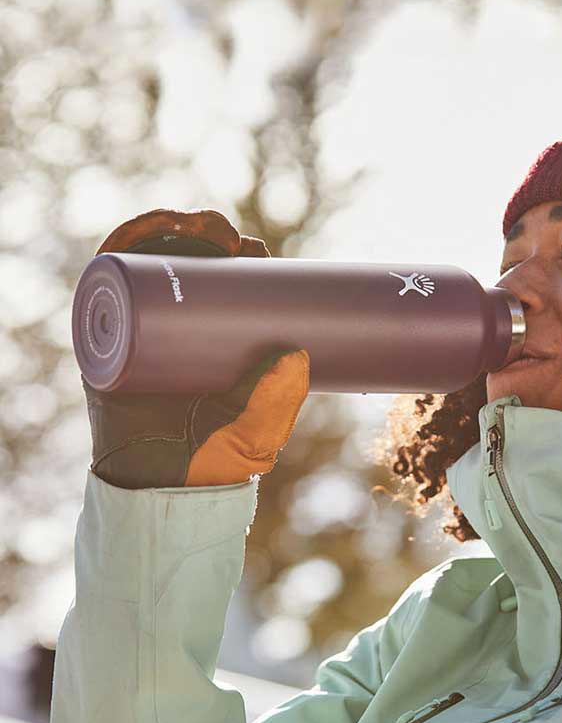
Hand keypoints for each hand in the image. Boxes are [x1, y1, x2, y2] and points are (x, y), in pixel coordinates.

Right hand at [83, 208, 309, 488]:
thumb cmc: (219, 458)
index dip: (239, 254)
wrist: (165, 492)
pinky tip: (139, 236)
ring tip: (199, 230)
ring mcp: (137, 328)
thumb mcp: (263, 426)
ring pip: (146, 262)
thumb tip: (297, 354)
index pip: (225, 281)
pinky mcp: (103, 340)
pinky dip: (117, 252)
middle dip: (206, 233)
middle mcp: (173, 325)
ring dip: (168, 230)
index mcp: (215, 337)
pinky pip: (103, 286)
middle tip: (233, 240)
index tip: (257, 249)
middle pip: (186, 261)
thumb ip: (281, 396)